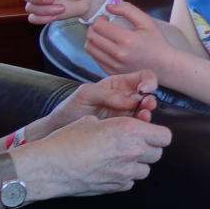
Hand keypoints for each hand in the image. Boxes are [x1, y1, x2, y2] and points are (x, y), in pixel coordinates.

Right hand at [18, 115, 170, 198]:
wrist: (50, 166)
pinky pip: (130, 182)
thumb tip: (126, 128)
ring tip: (119, 158)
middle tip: (133, 145)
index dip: (157, 134)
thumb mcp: (93, 120)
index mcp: (129, 130)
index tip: (149, 134)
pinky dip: (125, 177)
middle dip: (149, 149)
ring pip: (146, 170)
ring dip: (137, 164)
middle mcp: (132, 151)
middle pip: (158, 153)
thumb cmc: (67, 140)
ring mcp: (126, 172)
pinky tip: (110, 170)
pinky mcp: (116, 187)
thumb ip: (117, 125)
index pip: (165, 136)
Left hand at [29, 70, 158, 142]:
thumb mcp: (86, 95)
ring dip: (147, 114)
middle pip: (148, 96)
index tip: (145, 89)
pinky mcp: (123, 131)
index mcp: (117, 85)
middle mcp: (125, 99)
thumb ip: (108, 94)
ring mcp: (125, 116)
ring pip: (145, 113)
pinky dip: (141, 129)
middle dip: (150, 100)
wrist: (58, 132)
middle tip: (146, 106)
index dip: (149, 80)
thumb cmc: (69, 110)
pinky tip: (136, 129)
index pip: (142, 76)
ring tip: (142, 117)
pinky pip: (137, 129)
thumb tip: (133, 99)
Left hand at [84, 0, 182, 75]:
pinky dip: (96, 50)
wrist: (164, 66)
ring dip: (92, 39)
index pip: (99, 26)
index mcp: (127, 39)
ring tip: (102, 36)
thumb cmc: (156, 42)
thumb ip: (127, 10)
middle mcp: (118, 54)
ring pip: (89, 49)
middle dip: (93, 28)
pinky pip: (95, 59)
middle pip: (91, 37)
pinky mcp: (112, 72)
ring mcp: (114, 65)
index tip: (105, 19)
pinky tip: (106, 47)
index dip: (99, 19)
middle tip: (101, 26)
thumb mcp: (146, 21)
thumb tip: (108, 7)